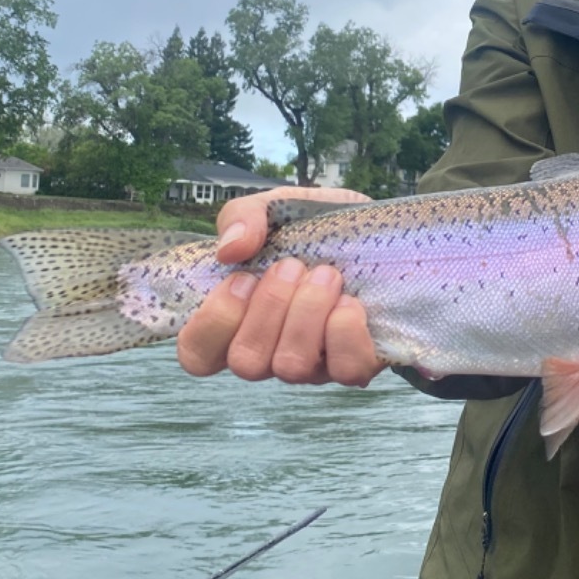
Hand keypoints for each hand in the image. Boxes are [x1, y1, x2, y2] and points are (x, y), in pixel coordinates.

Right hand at [177, 186, 384, 386]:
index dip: (214, 323)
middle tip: (292, 265)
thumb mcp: (275, 208)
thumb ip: (243, 218)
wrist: (382, 230)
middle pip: (246, 362)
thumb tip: (230, 249)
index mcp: (239, 321)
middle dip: (269, 307)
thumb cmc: (316, 227)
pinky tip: (350, 302)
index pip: (197, 355)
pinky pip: (345, 370)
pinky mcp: (356, 362)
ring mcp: (314, 364)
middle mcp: (271, 351)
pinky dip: (345, 332)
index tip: (242, 278)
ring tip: (326, 274)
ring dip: (307, 312)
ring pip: (292, 366)